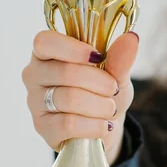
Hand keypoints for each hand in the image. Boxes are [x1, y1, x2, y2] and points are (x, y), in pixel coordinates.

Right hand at [22, 30, 138, 157]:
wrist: (103, 127)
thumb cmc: (103, 92)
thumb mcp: (116, 73)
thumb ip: (120, 57)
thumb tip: (131, 38)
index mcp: (48, 52)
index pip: (45, 42)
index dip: (71, 48)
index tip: (97, 57)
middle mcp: (35, 75)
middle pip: (65, 72)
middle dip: (99, 82)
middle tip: (113, 89)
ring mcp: (35, 102)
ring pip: (69, 99)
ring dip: (100, 105)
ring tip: (110, 108)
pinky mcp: (42, 127)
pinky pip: (68, 124)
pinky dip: (93, 125)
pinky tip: (103, 125)